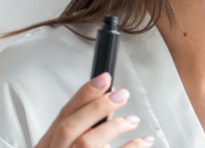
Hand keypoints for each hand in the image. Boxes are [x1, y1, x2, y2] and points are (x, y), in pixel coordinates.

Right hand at [35, 73, 152, 147]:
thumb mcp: (62, 145)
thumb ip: (80, 127)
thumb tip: (108, 100)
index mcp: (47, 146)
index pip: (64, 114)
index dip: (84, 94)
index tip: (104, 78)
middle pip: (71, 128)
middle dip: (97, 107)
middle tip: (121, 94)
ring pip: (88, 144)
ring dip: (114, 128)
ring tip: (133, 120)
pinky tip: (143, 142)